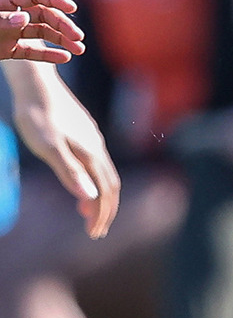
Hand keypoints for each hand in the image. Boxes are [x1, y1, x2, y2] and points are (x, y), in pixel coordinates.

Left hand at [0, 0, 84, 62]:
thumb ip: (2, 20)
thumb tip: (25, 18)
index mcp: (3, 0)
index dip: (54, 0)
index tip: (72, 8)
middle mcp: (10, 14)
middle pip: (43, 15)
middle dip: (63, 25)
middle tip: (78, 37)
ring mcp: (10, 32)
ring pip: (42, 32)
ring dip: (61, 39)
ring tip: (79, 50)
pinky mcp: (8, 49)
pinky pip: (30, 51)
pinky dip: (47, 55)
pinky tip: (65, 58)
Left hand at [11, 75, 119, 236]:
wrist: (36, 84)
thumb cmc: (36, 116)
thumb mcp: (47, 147)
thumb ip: (69, 172)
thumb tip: (90, 198)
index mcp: (91, 154)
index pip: (105, 192)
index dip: (102, 215)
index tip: (94, 234)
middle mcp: (97, 147)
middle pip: (111, 184)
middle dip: (105, 210)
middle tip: (94, 231)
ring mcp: (92, 139)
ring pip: (104, 173)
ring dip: (99, 196)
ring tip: (85, 214)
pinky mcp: (84, 133)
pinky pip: (96, 163)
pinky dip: (93, 181)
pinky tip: (80, 182)